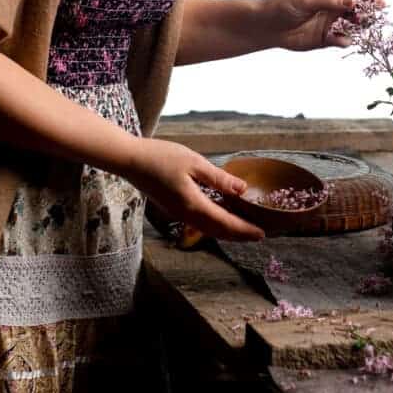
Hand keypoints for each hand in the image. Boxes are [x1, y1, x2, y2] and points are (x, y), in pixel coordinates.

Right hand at [123, 138, 265, 241]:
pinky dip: (215, 223)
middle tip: (258, 235)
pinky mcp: (174, 208)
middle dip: (239, 234)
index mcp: (193, 205)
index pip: (225, 223)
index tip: (262, 234)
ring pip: (208, 228)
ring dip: (228, 230)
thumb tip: (243, 189)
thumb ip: (219, 178)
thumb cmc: (161, 157)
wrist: (131, 161)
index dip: (244, 230)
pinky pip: (200, 221)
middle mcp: (186, 215)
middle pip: (218, 231)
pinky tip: (222, 214)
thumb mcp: (194, 163)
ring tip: (244, 227)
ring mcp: (179, 214)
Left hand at [262, 0, 384, 51]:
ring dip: (359, 29)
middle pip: (362, 7)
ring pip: (356, 25)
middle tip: (369, 20)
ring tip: (354, 30)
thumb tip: (355, 1)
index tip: (381, 4)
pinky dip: (345, 40)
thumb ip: (331, 1)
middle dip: (369, 13)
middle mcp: (336, 3)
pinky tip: (338, 40)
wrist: (268, 26)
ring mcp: (333, 20)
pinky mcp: (328, 37)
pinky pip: (344, 39)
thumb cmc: (284, 5)